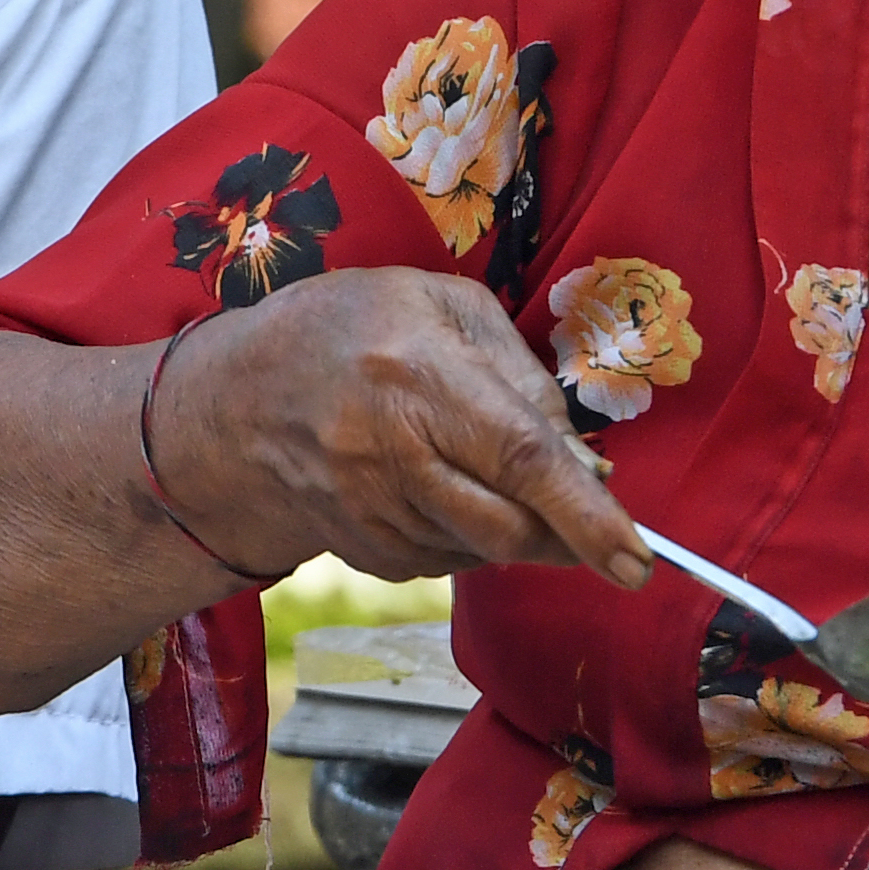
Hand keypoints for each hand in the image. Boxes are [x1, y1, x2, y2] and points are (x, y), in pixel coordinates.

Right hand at [152, 272, 655, 588]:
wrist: (231, 402)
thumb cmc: (349, 329)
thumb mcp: (440, 306)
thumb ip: (521, 377)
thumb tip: (588, 465)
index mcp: (416, 374)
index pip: (521, 457)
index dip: (586, 514)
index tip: (637, 560)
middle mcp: (389, 452)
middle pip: (509, 526)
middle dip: (567, 534)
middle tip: (591, 517)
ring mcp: (369, 512)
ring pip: (483, 551)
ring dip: (516, 527)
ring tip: (484, 467)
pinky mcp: (364, 553)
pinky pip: (448, 563)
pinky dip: (470, 536)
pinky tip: (442, 487)